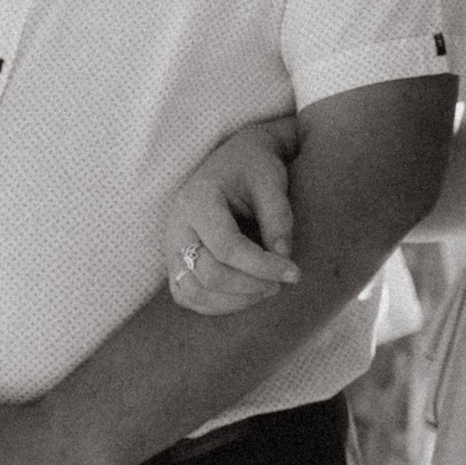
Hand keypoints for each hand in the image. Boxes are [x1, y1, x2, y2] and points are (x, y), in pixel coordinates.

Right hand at [166, 118, 302, 314]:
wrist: (233, 160)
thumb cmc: (253, 167)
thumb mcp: (271, 181)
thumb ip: (278, 218)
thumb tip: (282, 259)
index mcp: (198, 199)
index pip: (227, 247)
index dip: (262, 266)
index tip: (294, 272)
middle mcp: (176, 225)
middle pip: (208, 274)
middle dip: (250, 285)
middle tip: (282, 282)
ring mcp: (171, 246)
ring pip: (193, 291)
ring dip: (233, 300)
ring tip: (266, 289)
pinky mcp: (175, 261)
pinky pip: (186, 295)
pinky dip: (215, 304)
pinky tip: (246, 294)